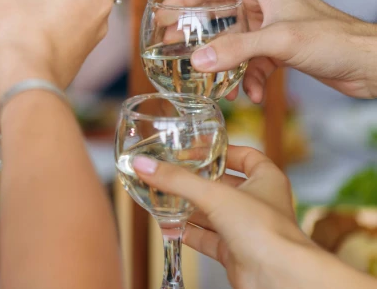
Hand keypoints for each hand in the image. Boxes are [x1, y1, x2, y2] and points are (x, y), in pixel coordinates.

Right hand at [132, 146, 317, 288]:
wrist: (278, 278)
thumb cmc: (266, 232)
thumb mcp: (215, 196)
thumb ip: (177, 180)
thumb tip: (144, 165)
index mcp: (267, 180)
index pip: (246, 157)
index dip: (223, 151)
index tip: (199, 147)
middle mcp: (258, 203)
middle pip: (223, 185)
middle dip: (197, 181)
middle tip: (172, 172)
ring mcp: (246, 229)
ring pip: (213, 213)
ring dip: (189, 208)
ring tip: (164, 197)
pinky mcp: (235, 252)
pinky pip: (207, 238)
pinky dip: (189, 233)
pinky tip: (171, 227)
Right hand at [176, 0, 376, 100]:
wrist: (370, 63)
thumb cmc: (335, 38)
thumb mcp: (279, 41)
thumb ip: (236, 50)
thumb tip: (199, 61)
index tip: (160, 13)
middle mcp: (261, 3)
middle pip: (216, 16)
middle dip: (197, 37)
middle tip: (173, 50)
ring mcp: (269, 26)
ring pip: (232, 45)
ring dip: (225, 67)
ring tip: (213, 86)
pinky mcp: (278, 48)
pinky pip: (250, 62)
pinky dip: (248, 79)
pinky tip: (251, 95)